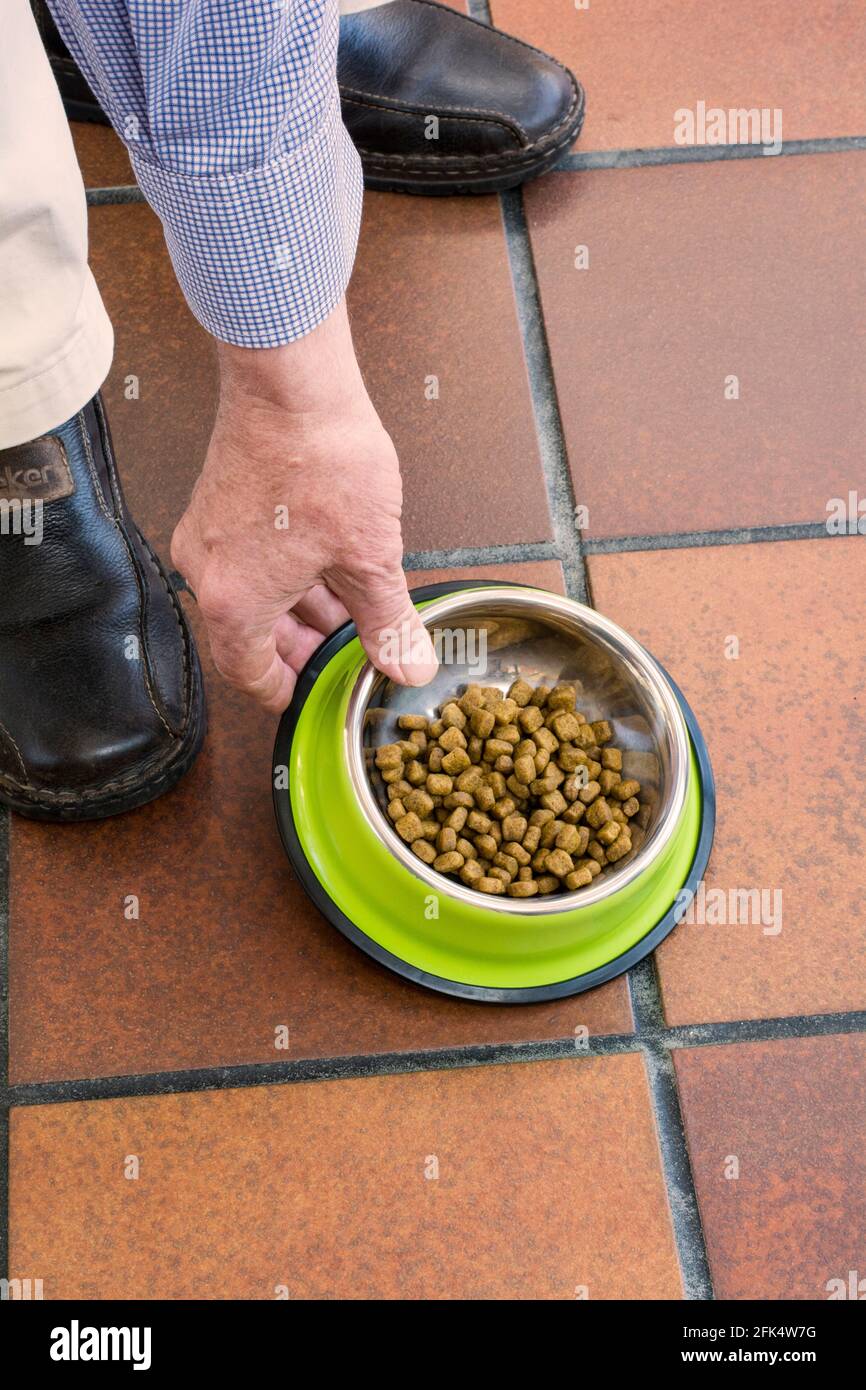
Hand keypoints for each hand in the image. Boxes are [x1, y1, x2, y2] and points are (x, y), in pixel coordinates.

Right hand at [171, 299, 438, 712]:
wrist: (293, 381)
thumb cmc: (320, 457)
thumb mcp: (371, 558)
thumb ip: (388, 621)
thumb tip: (407, 664)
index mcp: (236, 603)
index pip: (250, 675)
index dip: (286, 692)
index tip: (310, 695)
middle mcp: (207, 572)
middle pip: (250, 636)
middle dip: (303, 646)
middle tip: (346, 649)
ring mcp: (207, 535)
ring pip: (252, 594)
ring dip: (299, 607)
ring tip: (350, 604)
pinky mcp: (217, 503)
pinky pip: (247, 558)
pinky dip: (286, 572)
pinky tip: (329, 561)